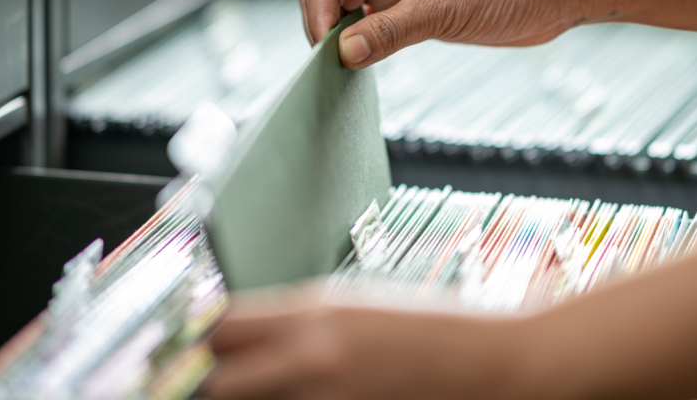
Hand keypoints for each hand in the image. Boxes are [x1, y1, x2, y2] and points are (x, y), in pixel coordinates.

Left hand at [202, 286, 534, 399]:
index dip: (200, 343)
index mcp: (315, 311)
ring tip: (270, 395)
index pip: (219, 326)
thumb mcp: (362, 306)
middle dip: (216, 385)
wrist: (502, 362)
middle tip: (225, 386)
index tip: (194, 354)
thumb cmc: (442, 328)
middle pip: (219, 382)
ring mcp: (331, 397)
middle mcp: (314, 355)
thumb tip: (253, 337)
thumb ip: (303, 322)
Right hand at [300, 0, 578, 69]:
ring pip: (348, 11)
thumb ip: (389, 31)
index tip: (325, 48)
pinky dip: (364, 45)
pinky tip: (365, 65)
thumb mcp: (444, 9)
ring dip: (343, 38)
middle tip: (333, 64)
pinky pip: (373, 27)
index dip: (320, 9)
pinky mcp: (414, 8)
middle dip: (326, 24)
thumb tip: (342, 54)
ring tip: (346, 69)